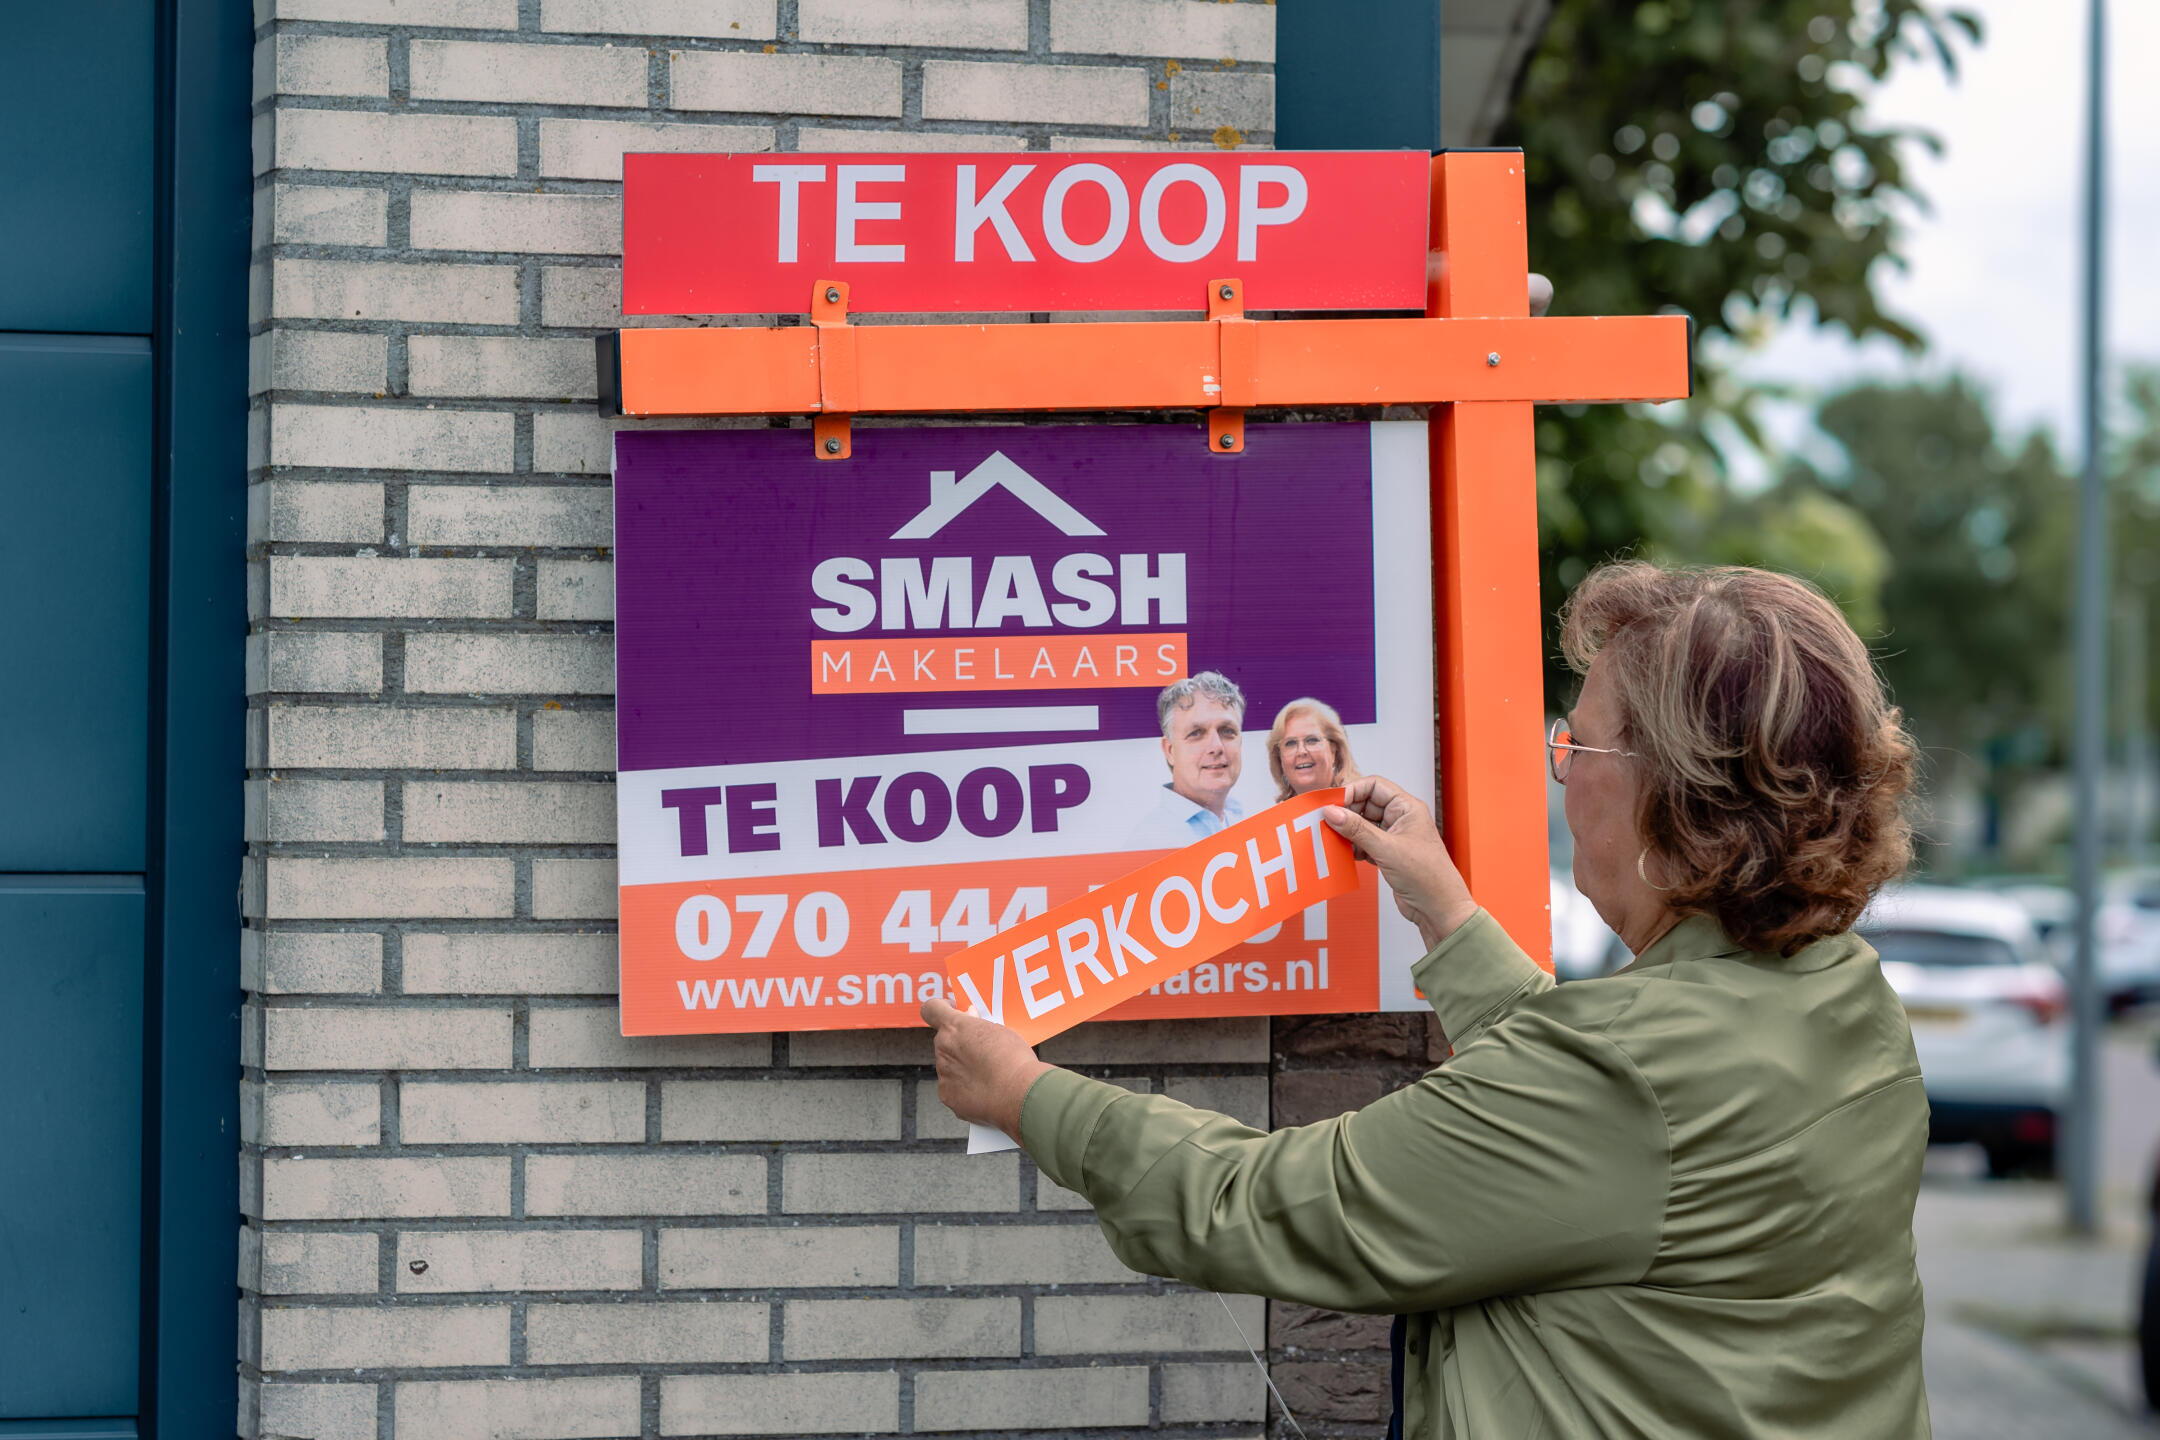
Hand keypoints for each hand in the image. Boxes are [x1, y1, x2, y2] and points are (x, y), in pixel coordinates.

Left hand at [921, 996, 1053, 1139]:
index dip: (940, 1009)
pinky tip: (983, 1092)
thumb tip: (969, 1016)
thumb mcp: (999, 1031)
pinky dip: (964, 1090)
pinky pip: (952, 1088)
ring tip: (988, 1076)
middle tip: (981, 1050)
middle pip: (944, 1041)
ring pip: (948, 1066)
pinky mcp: (947, 1096)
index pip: (931, 1009)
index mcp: (955, 1027)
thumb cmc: (1014, 1060)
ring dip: (962, 1068)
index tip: (952, 1011)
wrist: (1019, 1094)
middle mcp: (943, 1048)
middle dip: (959, 1044)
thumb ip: (977, 1024)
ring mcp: (943, 1074)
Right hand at [1323, 775, 1477, 948]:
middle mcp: (1401, 819)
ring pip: (1363, 824)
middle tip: (1327, 822)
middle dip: (1346, 812)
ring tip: (1332, 838)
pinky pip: (1364, 842)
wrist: (1439, 908)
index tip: (1333, 803)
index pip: (1374, 786)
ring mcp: (1394, 837)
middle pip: (1366, 804)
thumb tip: (1332, 812)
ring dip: (1347, 831)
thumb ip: (1357, 829)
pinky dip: (1352, 846)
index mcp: (1407, 808)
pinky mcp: (1387, 855)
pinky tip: (1344, 853)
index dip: (1352, 791)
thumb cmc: (1428, 876)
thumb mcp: (1387, 849)